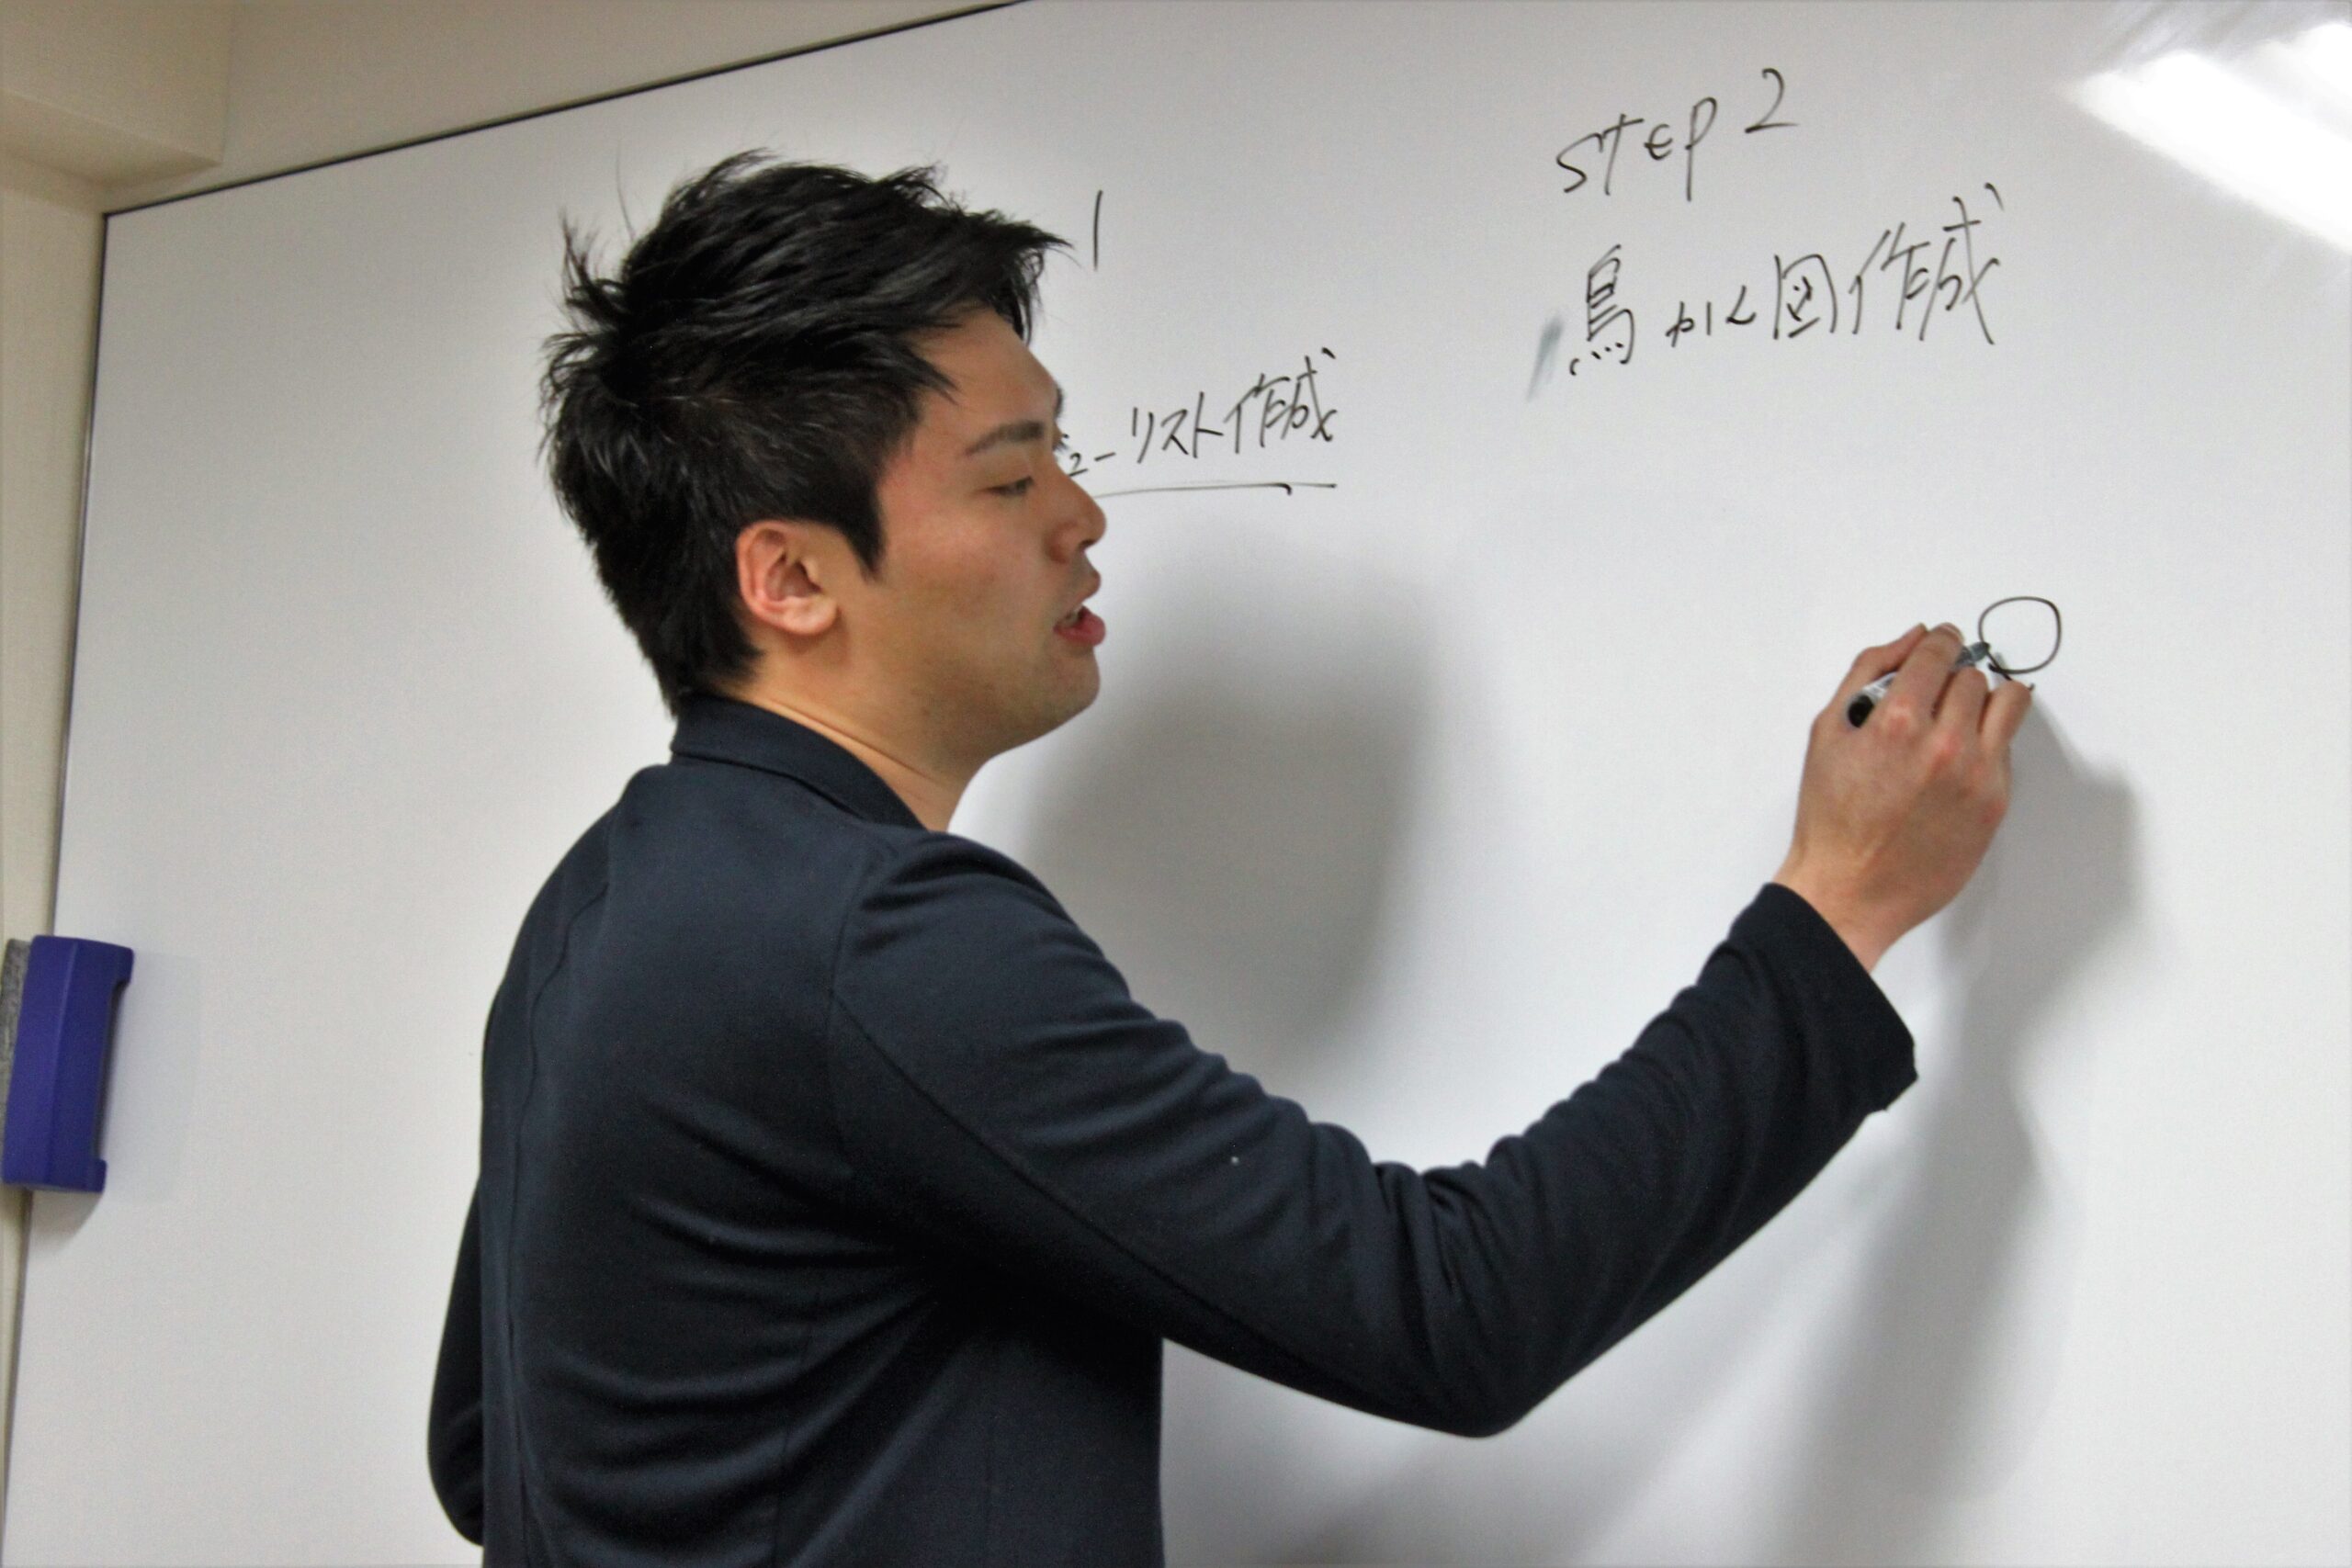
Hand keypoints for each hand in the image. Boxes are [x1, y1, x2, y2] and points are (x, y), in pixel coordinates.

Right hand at [1772, 623, 2032, 970]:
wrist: (1849, 889)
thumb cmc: (1831, 819)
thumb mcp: (1828, 732)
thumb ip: (1868, 673)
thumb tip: (1911, 638)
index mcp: (1898, 722)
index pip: (1938, 653)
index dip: (1940, 641)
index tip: (1942, 642)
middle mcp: (1945, 745)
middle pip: (1973, 677)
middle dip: (1953, 679)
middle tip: (1934, 698)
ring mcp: (1977, 775)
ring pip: (2008, 704)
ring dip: (1985, 702)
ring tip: (1960, 719)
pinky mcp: (1995, 804)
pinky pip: (2007, 749)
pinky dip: (1988, 744)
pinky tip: (1957, 761)